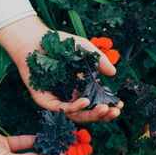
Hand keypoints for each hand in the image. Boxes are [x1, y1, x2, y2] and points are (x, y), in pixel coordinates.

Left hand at [0, 16, 123, 122]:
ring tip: (104, 109)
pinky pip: (61, 108)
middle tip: (115, 111)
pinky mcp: (45, 100)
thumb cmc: (59, 44)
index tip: (120, 105)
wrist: (35, 40)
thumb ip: (99, 60)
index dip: (108, 106)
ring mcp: (58, 99)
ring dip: (91, 114)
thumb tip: (113, 73)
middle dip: (103, 114)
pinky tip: (85, 102)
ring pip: (76, 114)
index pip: (96, 102)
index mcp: (80, 87)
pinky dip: (74, 107)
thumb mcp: (84, 49)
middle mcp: (70, 95)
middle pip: (88, 112)